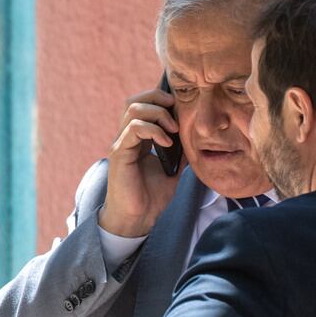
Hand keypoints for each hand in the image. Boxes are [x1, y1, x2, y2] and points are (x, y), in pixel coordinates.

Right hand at [99, 87, 182, 236]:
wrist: (138, 218)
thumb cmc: (152, 197)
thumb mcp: (174, 168)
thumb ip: (181, 150)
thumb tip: (195, 136)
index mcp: (139, 138)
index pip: (144, 104)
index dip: (161, 100)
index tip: (181, 109)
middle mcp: (127, 137)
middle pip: (134, 100)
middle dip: (157, 98)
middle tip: (176, 110)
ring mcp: (121, 143)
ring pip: (133, 109)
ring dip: (158, 113)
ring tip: (173, 128)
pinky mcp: (120, 153)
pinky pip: (134, 128)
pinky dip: (153, 130)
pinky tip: (167, 143)